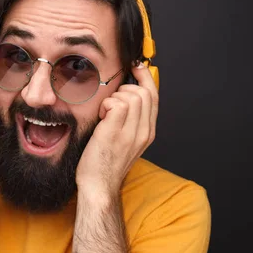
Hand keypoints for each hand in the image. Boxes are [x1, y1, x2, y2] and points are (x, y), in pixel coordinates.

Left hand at [76, 63, 158, 197]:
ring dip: (114, 98)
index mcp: (148, 132)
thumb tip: (125, 96)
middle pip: (144, 92)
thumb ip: (130, 120)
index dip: (146, 77)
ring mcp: (131, 132)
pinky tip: (101, 117)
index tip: (136, 66)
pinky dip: (106, 105)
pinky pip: (116, 103)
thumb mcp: (125, 140)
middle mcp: (144, 131)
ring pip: (131, 95)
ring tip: (105, 114)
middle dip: (125, 89)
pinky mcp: (115, 132)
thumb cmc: (106, 164)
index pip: (154, 96)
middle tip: (111, 103)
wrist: (99, 186)